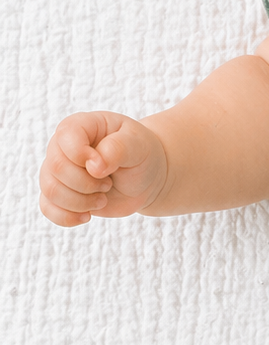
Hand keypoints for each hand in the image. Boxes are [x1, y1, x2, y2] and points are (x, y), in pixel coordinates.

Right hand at [39, 110, 168, 226]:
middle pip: (56, 167)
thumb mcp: (137, 145)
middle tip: (108, 185)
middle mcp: (63, 148)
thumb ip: (117, 149)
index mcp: (80, 127)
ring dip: (81, 202)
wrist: (145, 178)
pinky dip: (66, 217)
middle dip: (86, 184)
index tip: (105, 168)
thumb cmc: (140, 155)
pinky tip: (87, 216)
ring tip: (103, 199)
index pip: (65, 137)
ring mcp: (60, 172)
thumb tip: (94, 167)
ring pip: (51, 190)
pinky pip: (47, 208)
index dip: (82, 156)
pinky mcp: (62, 194)